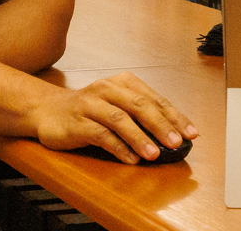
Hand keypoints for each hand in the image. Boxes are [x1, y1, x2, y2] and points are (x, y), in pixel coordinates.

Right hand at [31, 72, 196, 163]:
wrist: (48, 110)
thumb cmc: (91, 110)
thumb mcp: (118, 105)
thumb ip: (142, 116)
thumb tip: (173, 135)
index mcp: (124, 82)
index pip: (155, 99)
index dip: (175, 117)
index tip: (192, 133)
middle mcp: (108, 89)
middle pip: (140, 106)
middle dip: (161, 125)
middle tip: (176, 142)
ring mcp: (91, 104)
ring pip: (120, 120)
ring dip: (140, 137)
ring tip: (155, 154)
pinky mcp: (77, 122)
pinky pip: (101, 134)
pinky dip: (118, 147)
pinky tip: (131, 158)